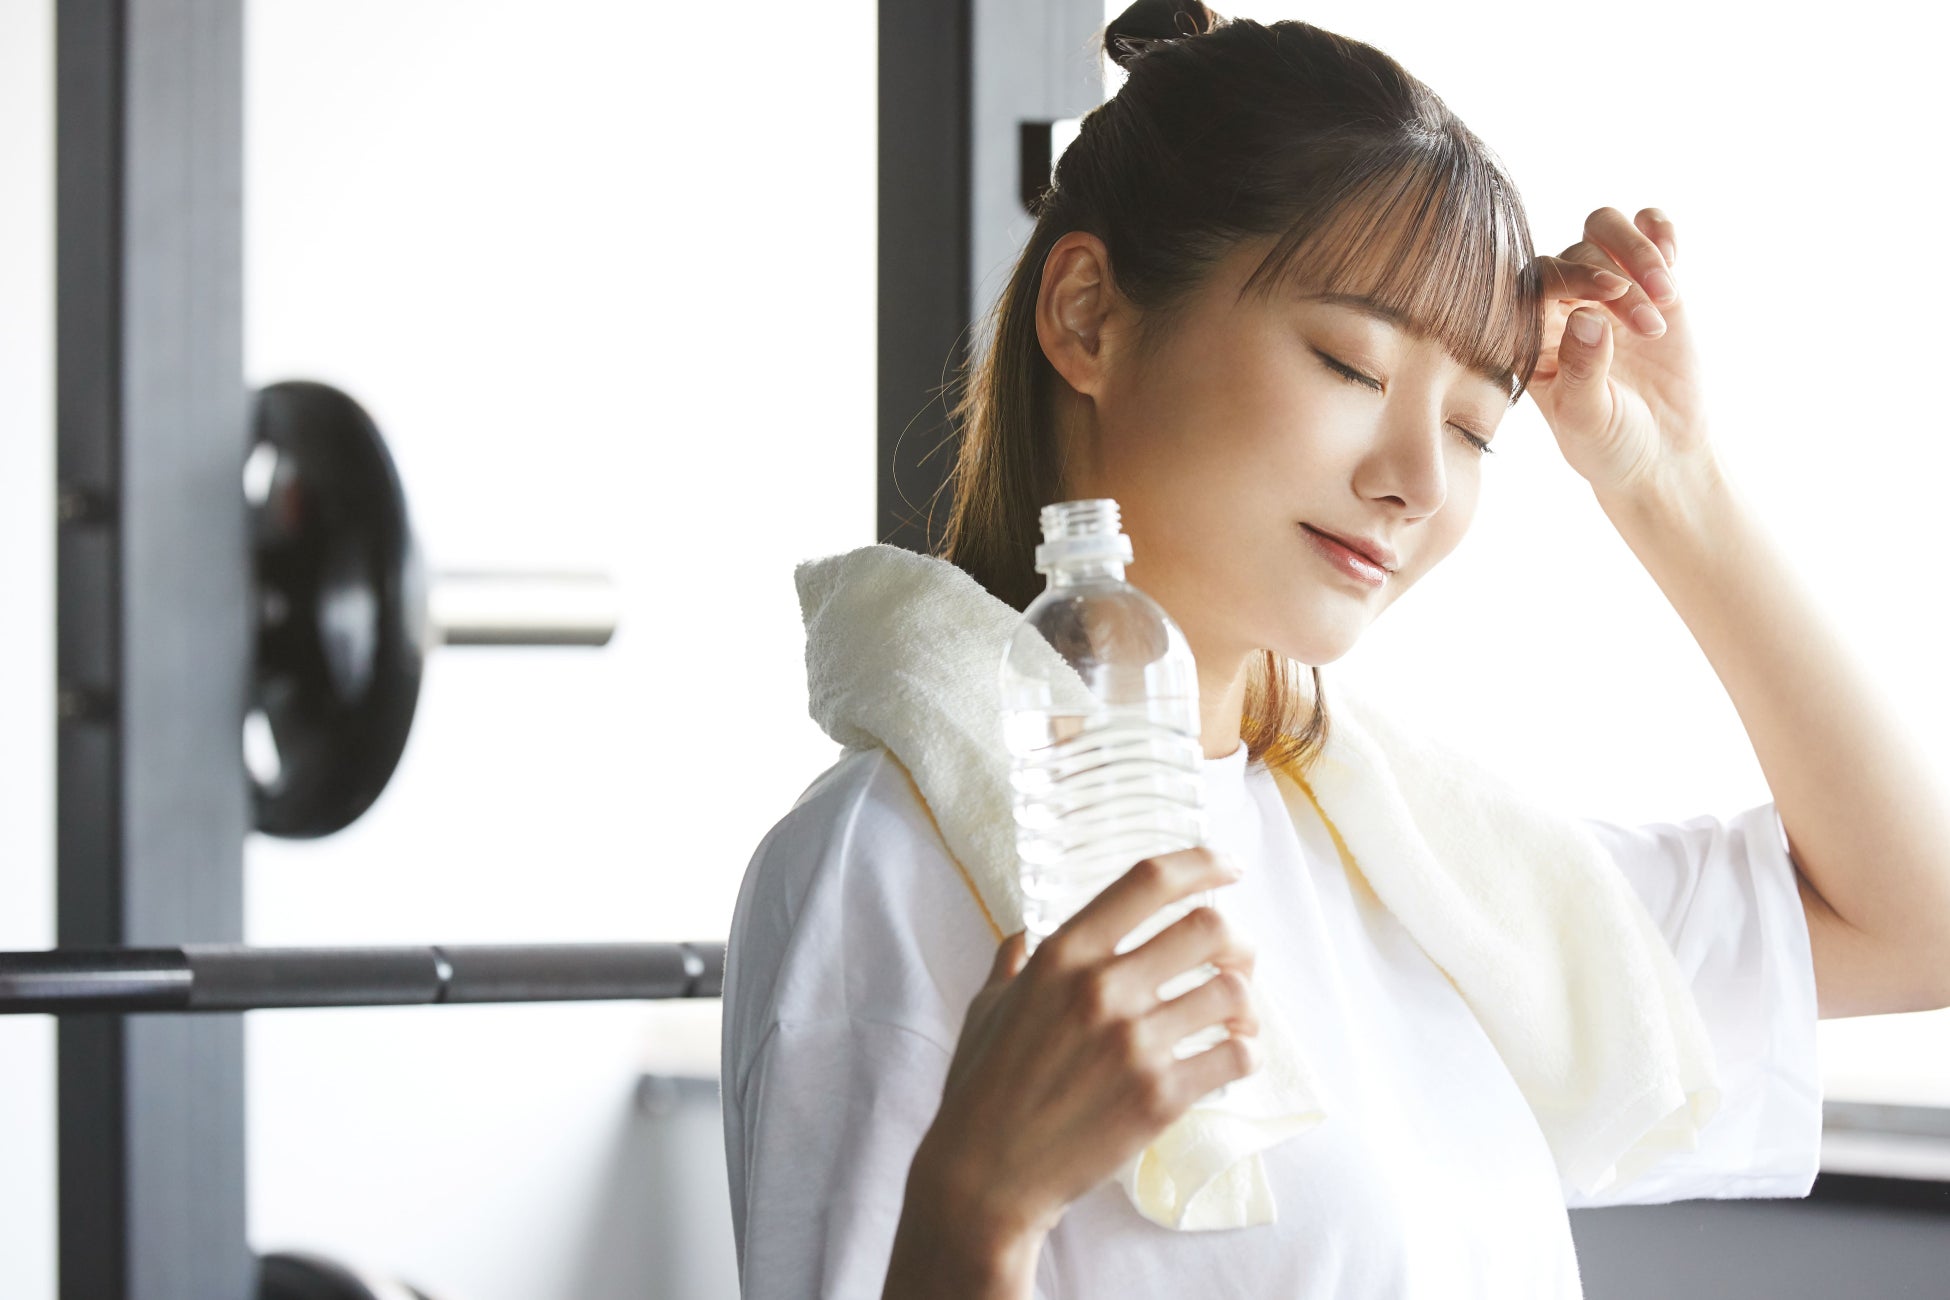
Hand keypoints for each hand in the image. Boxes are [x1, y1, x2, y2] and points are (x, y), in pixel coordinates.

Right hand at [913, 847, 1261, 1246]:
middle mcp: (1102, 988)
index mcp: (1063, 955)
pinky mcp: (1160, 1097)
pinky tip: (1233, 1056)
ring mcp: (1135, 1043)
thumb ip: (1013, 965)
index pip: (1148, 881)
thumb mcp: (986, 1009)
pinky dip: (1245, 1053)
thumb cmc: (980, 1090)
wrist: (986, 1176)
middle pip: (1207, 927)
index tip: (1226, 867)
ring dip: (1246, 1000)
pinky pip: (1235, 1057)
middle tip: (1237, 956)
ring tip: (1238, 1016)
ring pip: (1232, 991)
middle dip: (1235, 938)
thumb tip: (1021, 936)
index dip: (1200, 864)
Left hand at [1523, 206, 1720, 502]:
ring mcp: (1605, 289)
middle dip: (1614, 278)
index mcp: (1532, 337)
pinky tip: (1673, 259)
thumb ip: (1581, 371)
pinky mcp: (1649, 282)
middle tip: (1648, 322)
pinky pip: (1645, 229)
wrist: (1660, 453)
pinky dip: (1659, 229)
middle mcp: (1561, 305)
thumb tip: (1584, 316)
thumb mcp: (1590, 419)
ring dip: (1638, 253)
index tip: (1613, 294)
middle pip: (1573, 252)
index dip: (1571, 277)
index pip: (1535, 283)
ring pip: (1604, 230)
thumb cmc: (1610, 444)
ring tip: (1668, 300)